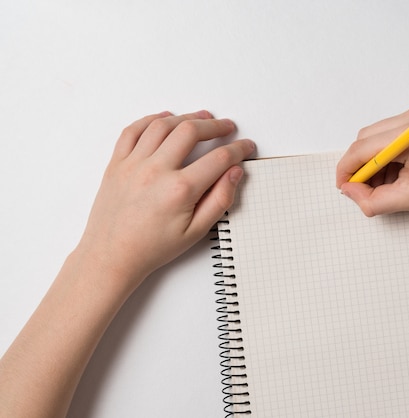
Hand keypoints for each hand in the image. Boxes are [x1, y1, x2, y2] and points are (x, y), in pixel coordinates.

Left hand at [76, 110, 255, 285]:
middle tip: (226, 127)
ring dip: (185, 117)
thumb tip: (234, 173)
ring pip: (163, 125)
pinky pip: (133, 131)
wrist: (111, 256)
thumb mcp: (196, 232)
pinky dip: (150, 120)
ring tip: (200, 118)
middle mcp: (156, 171)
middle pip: (191, 131)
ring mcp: (133, 165)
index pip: (219, 158)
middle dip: (215, 126)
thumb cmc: (152, 248)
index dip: (238, 149)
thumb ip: (220, 200)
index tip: (245, 146)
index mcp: (180, 190)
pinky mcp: (116, 164)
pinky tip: (164, 119)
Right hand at [336, 106, 408, 217]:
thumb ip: (372, 200)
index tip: (344, 188)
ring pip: (375, 138)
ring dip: (373, 163)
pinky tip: (397, 176)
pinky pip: (389, 137)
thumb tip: (350, 192)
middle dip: (360, 167)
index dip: (347, 171)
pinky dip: (385, 157)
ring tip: (387, 186)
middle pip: (365, 140)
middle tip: (364, 191)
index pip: (361, 149)